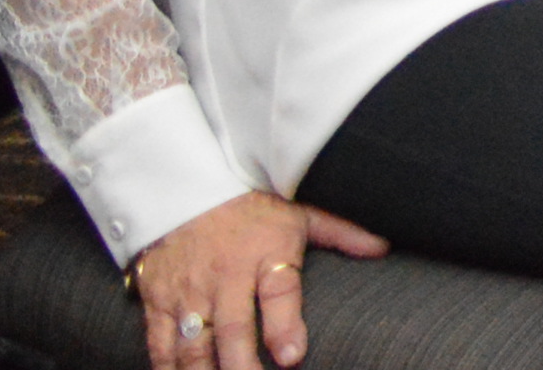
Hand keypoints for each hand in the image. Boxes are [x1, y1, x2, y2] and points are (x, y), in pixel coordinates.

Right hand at [129, 190, 384, 369]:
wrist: (184, 191)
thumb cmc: (252, 210)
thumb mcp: (298, 214)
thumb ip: (341, 234)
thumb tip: (384, 247)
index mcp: (266, 252)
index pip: (278, 291)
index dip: (284, 327)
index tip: (291, 358)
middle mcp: (225, 273)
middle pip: (232, 327)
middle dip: (240, 366)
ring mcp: (188, 289)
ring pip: (192, 343)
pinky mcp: (158, 300)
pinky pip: (158, 342)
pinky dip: (166, 368)